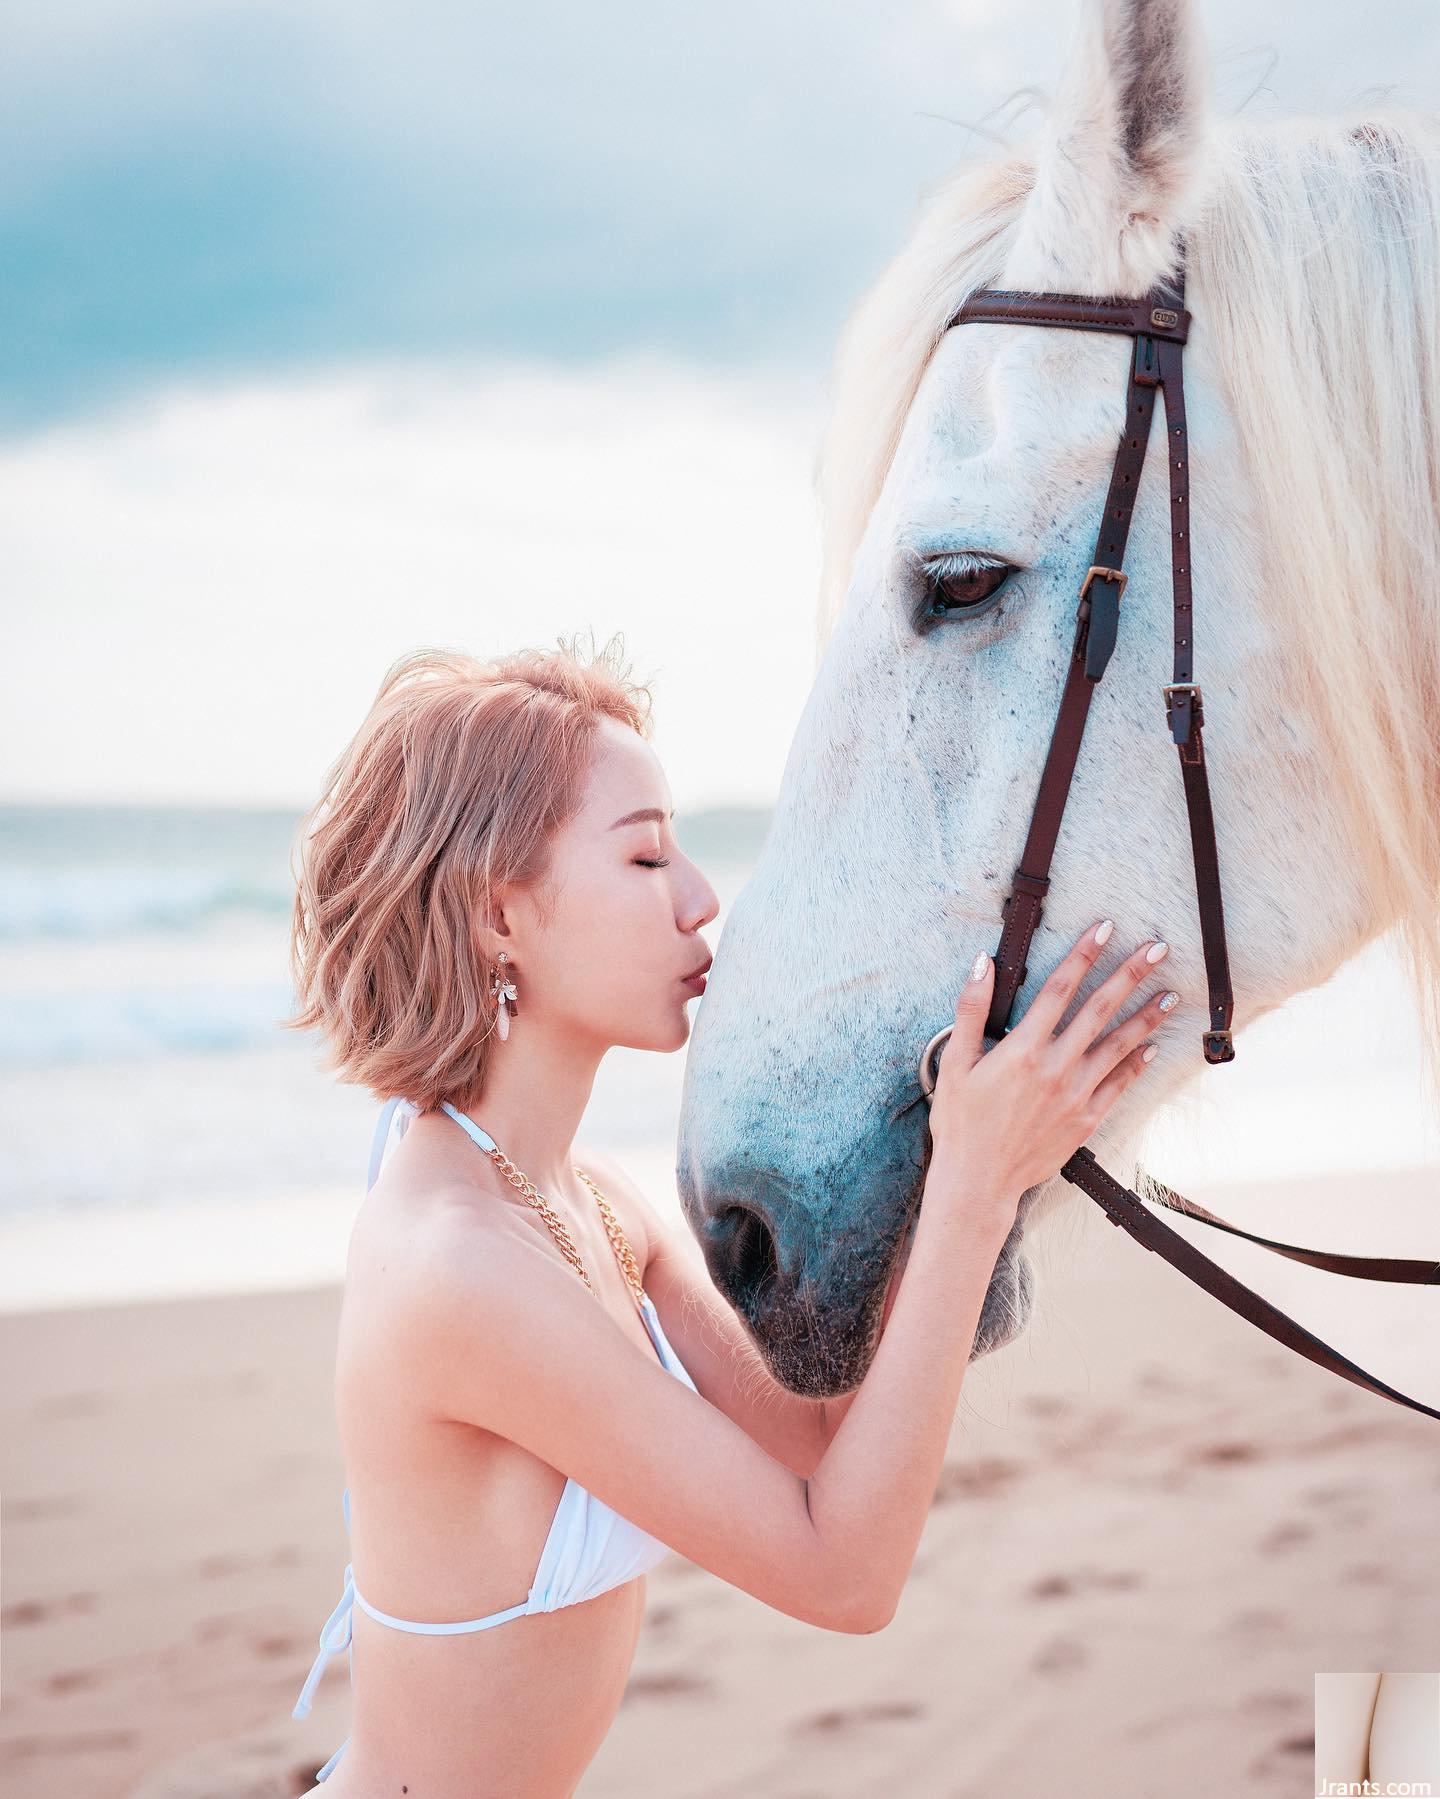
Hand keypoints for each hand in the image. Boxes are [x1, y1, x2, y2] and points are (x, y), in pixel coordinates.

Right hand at [925, 920, 1177, 1219]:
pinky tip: (1153, 1046)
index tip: (1105, 928)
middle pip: (1099, 1009)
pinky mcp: (1086, 1119)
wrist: (979, 1180)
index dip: (1083, 955)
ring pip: (1119, 1045)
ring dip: (1147, 1016)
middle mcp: (1055, 1067)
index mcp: (1022, 1048)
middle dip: (1130, 974)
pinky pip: (1118, 1084)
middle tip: (1157, 947)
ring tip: (1171, 993)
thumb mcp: (953, 1062)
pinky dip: (1137, 1063)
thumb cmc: (961, 1121)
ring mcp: (1075, 1094)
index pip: (1059, 989)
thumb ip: (970, 1010)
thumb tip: (982, 963)